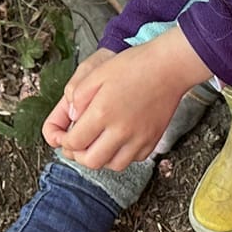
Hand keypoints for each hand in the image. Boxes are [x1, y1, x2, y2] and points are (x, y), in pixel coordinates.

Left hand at [43, 28, 212, 169]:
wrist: (169, 67)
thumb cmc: (134, 66)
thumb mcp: (97, 72)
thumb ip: (78, 95)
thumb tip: (70, 116)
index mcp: (102, 113)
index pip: (74, 143)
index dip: (63, 142)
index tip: (62, 136)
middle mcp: (120, 131)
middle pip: (91, 161)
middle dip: (78, 155)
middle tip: (76, 144)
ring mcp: (138, 139)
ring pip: (112, 165)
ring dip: (100, 158)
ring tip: (96, 144)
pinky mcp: (152, 141)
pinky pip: (133, 160)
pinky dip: (121, 155)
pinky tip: (117, 142)